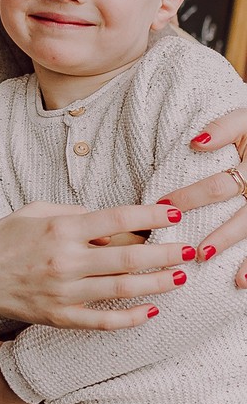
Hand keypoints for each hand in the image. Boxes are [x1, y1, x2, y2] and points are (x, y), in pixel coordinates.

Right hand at [0, 200, 192, 329]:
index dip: (149, 216)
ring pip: (122, 288)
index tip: (172, 214)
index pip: (115, 220)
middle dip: (165, 252)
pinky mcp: (59, 316)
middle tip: (189, 249)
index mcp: (60, 230)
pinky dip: (129, 318)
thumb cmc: (3, 239)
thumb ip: (73, 215)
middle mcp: (65, 261)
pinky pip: (102, 320)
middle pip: (128, 256)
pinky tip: (149, 311)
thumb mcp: (35, 212)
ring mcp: (63, 292)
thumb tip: (111, 222)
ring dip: (156, 282)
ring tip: (179, 277)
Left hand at [157, 109, 246, 282]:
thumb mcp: (245, 121)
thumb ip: (223, 128)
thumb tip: (197, 142)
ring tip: (211, 262)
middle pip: (240, 216)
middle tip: (189, 249)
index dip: (191, 197)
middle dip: (216, 235)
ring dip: (237, 253)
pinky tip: (241, 282)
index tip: (164, 207)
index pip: (220, 187)